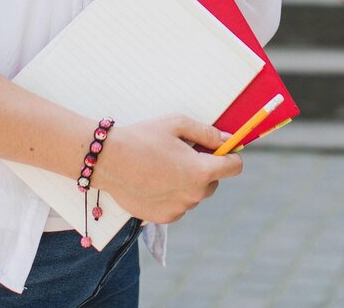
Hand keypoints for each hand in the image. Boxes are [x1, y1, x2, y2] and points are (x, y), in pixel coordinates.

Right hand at [94, 115, 241, 224]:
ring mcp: (179, 209)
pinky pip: (178, 205)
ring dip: (188, 182)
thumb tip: (227, 140)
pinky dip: (172, 195)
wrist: (108, 160)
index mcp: (201, 171)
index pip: (235, 167)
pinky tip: (154, 181)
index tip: (221, 150)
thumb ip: (207, 133)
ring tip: (163, 167)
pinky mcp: (163, 218)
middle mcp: (194, 195)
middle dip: (204, 168)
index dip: (230, 155)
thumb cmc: (143, 138)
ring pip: (195, 194)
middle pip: (214, 181)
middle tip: (183, 154)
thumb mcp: (178, 124)